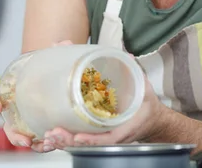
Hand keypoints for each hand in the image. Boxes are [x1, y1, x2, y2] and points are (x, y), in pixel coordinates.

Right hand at [0, 40, 74, 152]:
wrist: (57, 79)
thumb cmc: (49, 70)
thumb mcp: (52, 60)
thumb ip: (58, 51)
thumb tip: (63, 44)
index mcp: (14, 92)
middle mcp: (17, 109)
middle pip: (8, 125)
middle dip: (13, 134)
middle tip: (24, 139)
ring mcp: (28, 120)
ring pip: (22, 136)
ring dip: (28, 142)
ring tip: (41, 145)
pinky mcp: (40, 127)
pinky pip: (37, 140)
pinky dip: (41, 145)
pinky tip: (50, 145)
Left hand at [44, 67, 166, 149]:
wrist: (151, 121)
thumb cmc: (147, 108)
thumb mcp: (145, 90)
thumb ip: (136, 74)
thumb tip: (127, 56)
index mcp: (124, 128)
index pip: (108, 138)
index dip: (92, 139)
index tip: (79, 136)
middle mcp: (111, 135)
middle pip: (89, 144)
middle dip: (70, 140)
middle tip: (54, 133)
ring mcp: (103, 136)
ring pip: (82, 144)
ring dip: (65, 141)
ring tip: (50, 135)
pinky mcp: (97, 133)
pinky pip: (81, 139)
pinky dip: (68, 138)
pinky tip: (55, 135)